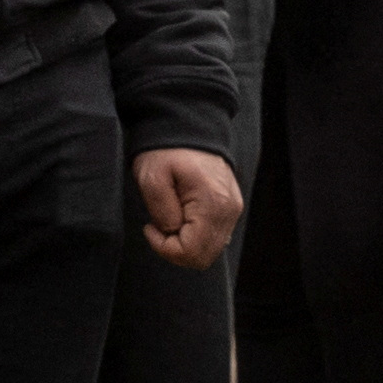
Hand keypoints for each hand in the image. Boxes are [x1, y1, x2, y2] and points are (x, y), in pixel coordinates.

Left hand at [134, 147, 242, 267]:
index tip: (150, 227)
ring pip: (209, 249)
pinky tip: (181, 216)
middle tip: (158, 226)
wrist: (187, 125)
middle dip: (175, 249)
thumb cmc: (167, 149)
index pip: (192, 252)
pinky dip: (195, 235)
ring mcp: (232, 209)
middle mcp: (229, 210)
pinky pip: (214, 236)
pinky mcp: (229, 207)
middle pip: (203, 257)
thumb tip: (172, 232)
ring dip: (185, 243)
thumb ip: (162, 211)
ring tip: (169, 218)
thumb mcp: (152, 177)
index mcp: (213, 204)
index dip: (165, 248)